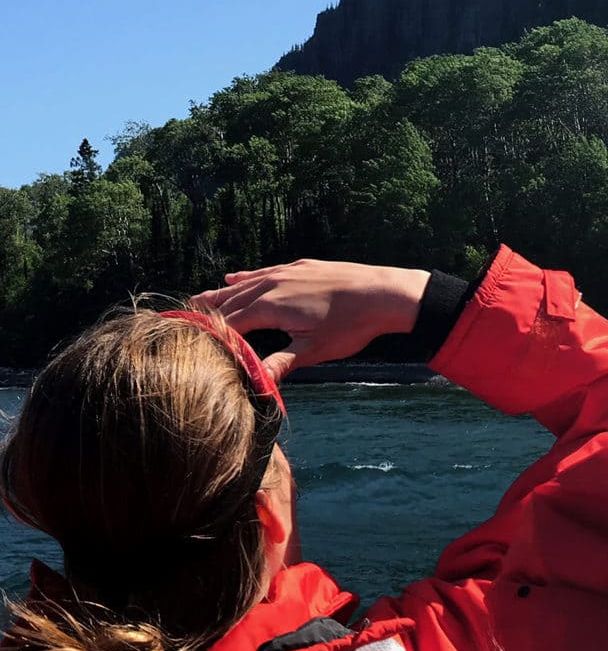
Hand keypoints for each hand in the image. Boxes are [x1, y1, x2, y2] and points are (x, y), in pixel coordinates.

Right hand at [192, 260, 431, 381]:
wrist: (385, 292)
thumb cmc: (352, 324)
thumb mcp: (314, 350)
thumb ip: (280, 363)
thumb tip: (255, 384)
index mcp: (268, 306)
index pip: (227, 323)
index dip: (207, 334)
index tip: (185, 343)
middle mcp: (270, 284)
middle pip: (228, 300)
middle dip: (204, 311)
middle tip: (178, 320)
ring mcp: (285, 272)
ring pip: (243, 284)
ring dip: (220, 293)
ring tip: (197, 299)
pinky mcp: (301, 266)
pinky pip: (263, 271)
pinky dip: (246, 277)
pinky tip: (234, 277)